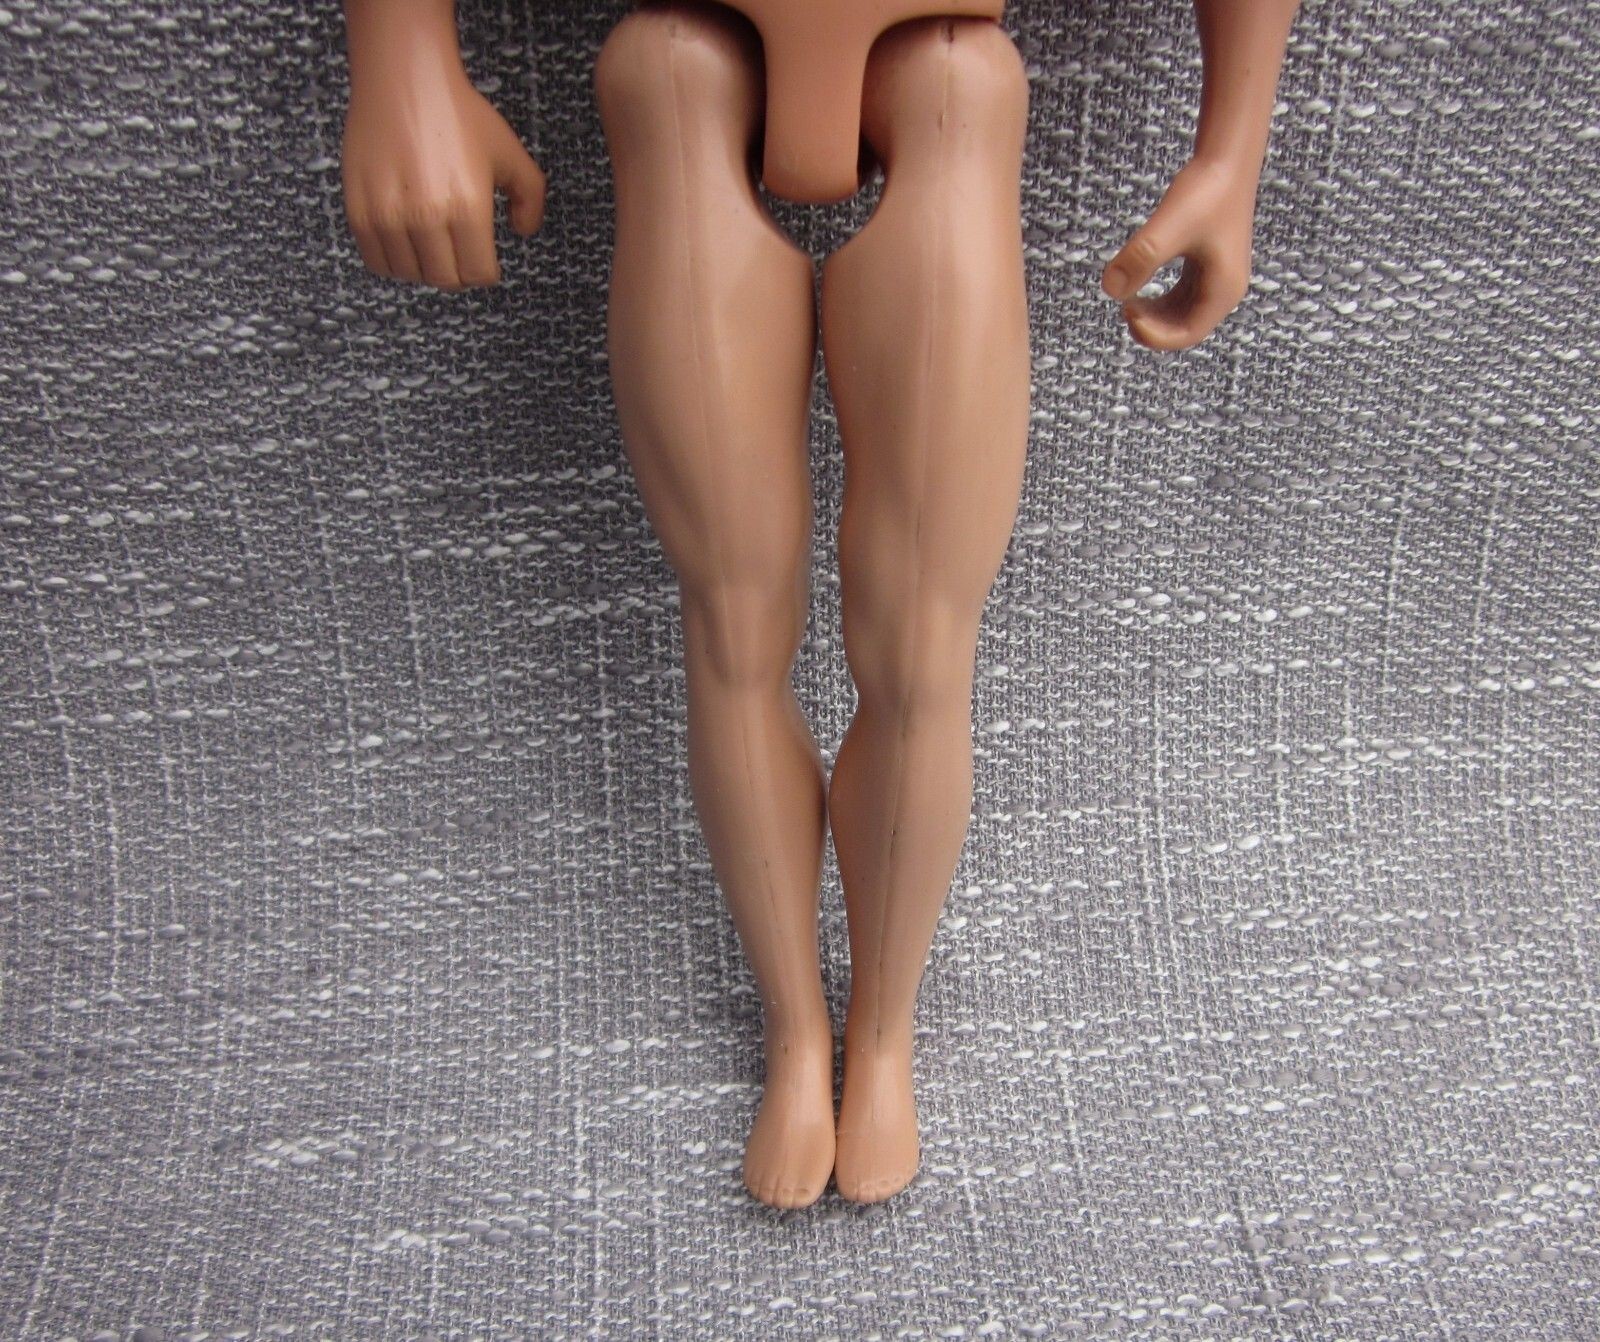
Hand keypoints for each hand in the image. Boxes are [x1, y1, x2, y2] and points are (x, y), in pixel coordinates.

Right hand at [341, 64, 545, 290]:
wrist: (403, 79)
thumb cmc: (457, 114)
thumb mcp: (510, 152)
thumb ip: (530, 198)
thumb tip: (522, 232)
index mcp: (467, 208)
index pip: (477, 275)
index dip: (485, 271)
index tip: (483, 258)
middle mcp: (425, 217)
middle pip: (445, 279)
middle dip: (457, 270)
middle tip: (457, 249)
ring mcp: (388, 216)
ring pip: (410, 274)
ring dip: (424, 266)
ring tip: (431, 241)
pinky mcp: (358, 210)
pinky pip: (377, 261)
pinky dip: (393, 260)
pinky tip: (404, 239)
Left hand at [1101, 158, 1256, 350]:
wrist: (1226, 159)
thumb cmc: (1204, 190)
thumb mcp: (1168, 226)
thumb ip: (1140, 257)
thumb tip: (1110, 290)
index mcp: (1223, 289)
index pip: (1187, 334)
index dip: (1154, 334)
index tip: (1126, 311)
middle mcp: (1225, 289)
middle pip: (1184, 328)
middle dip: (1152, 326)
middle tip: (1123, 306)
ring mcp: (1217, 278)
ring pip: (1181, 313)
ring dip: (1154, 314)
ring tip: (1128, 298)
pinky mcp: (1207, 265)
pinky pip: (1180, 296)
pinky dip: (1158, 299)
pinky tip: (1137, 286)